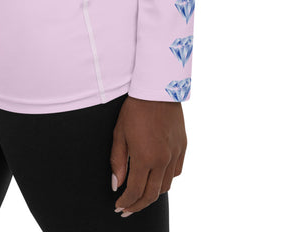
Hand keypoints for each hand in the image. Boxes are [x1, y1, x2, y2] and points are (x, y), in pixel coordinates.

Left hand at [110, 96, 186, 215]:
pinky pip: (176, 172)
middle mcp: (163, 159)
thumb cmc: (135, 108)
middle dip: (138, 205)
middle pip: (152, 194)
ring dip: (153, 194)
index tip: (119, 206)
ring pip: (166, 186)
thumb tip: (116, 184)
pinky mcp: (182, 147)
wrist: (158, 88)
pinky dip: (166, 179)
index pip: (135, 191)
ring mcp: (175, 154)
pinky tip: (157, 177)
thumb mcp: (120, 133)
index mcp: (145, 157)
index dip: (126, 202)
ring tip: (141, 195)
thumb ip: (118, 161)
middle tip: (128, 210)